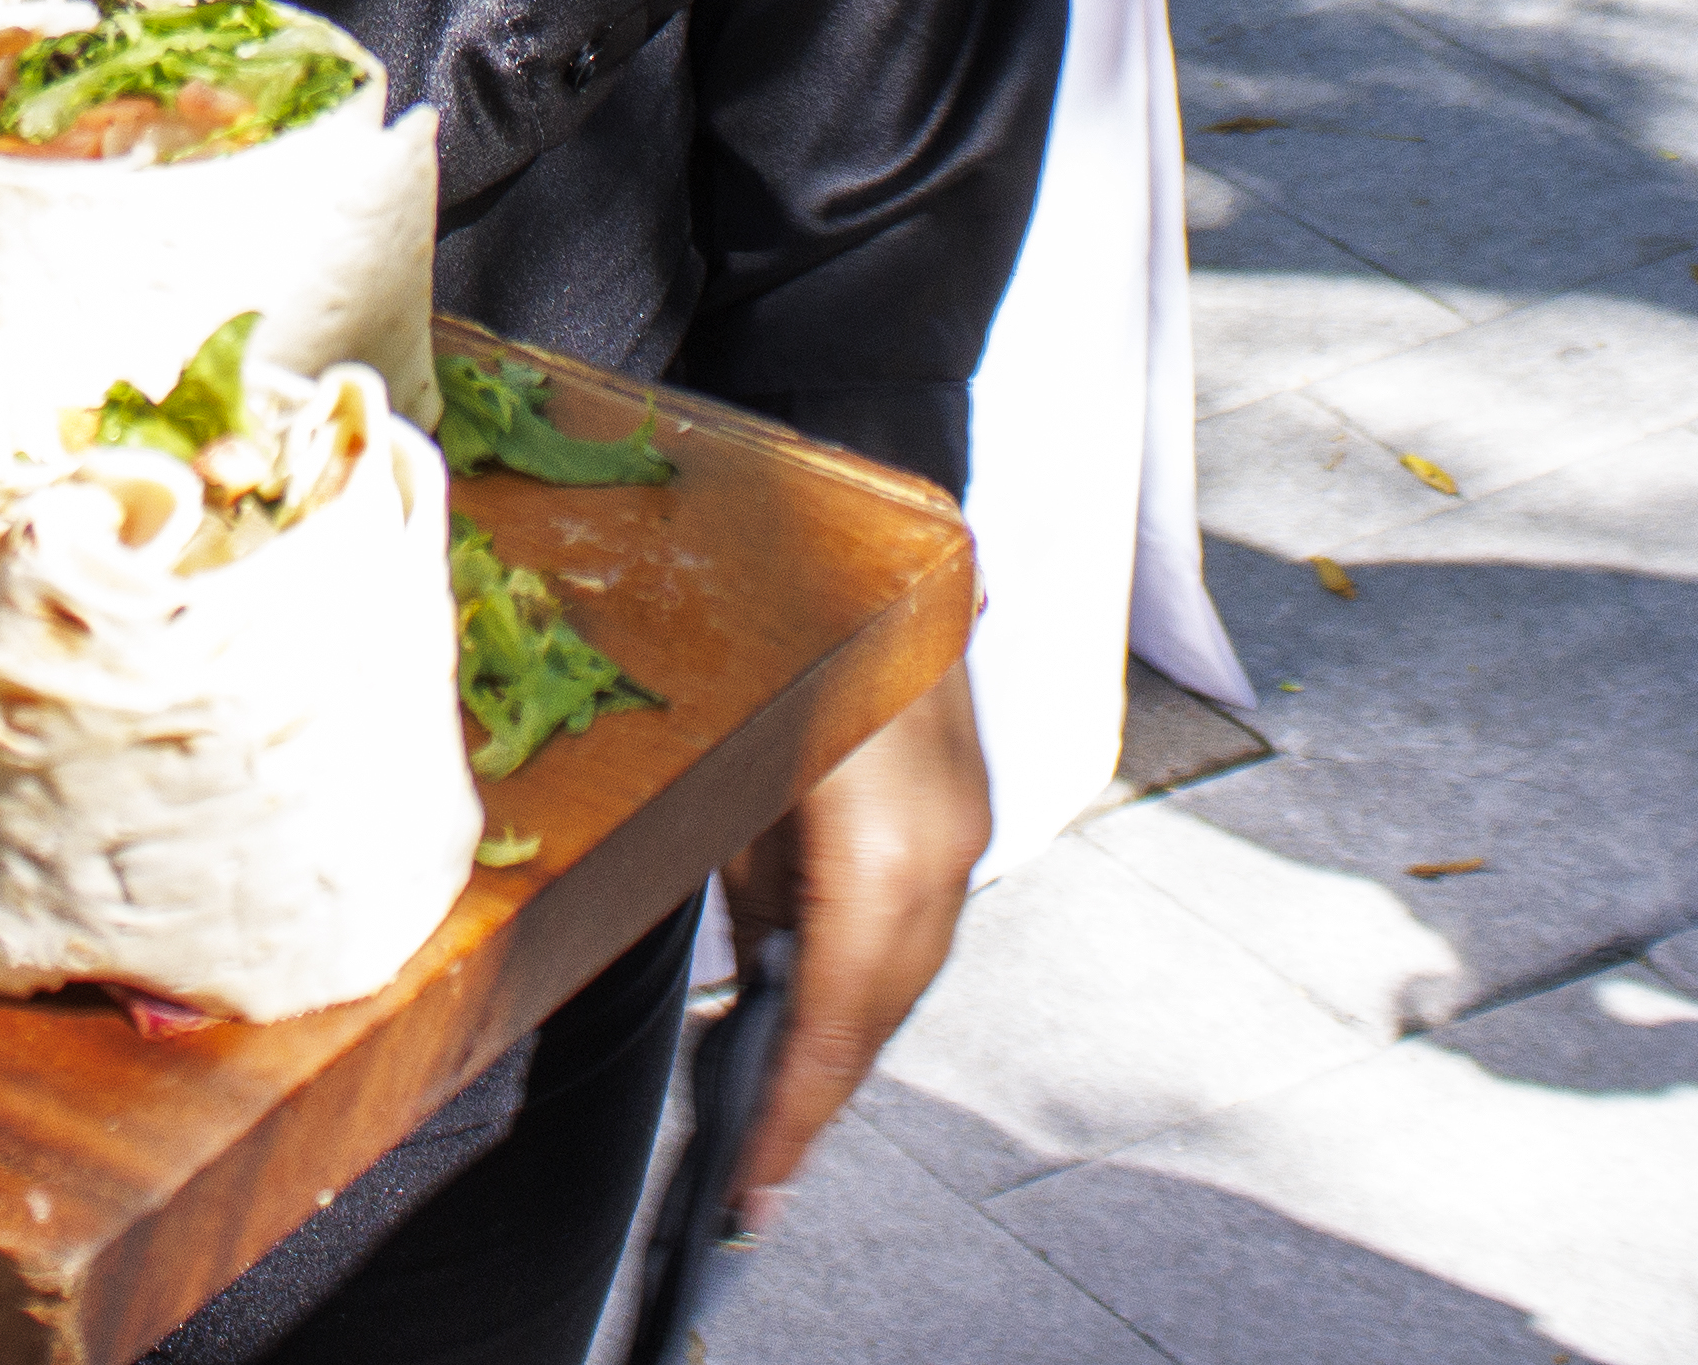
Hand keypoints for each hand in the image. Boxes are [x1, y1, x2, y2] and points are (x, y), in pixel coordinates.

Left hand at [721, 664, 991, 1231]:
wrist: (878, 506)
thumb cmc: (782, 622)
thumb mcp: (731, 766)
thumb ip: (747, 882)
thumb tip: (757, 973)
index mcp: (882, 848)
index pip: (834, 1018)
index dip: (792, 1114)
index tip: (754, 1190)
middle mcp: (944, 848)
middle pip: (879, 1010)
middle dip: (818, 1095)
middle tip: (756, 1173)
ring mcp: (965, 825)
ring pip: (904, 971)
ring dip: (844, 1037)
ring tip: (776, 1109)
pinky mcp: (964, 805)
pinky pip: (916, 919)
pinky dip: (867, 973)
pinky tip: (815, 1001)